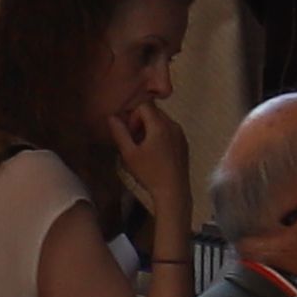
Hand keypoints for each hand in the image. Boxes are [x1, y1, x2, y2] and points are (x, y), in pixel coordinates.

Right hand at [117, 95, 194, 242]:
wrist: (173, 191)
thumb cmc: (150, 174)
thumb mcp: (129, 154)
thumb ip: (119, 133)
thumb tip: (111, 117)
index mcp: (160, 126)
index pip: (144, 105)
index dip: (132, 115)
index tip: (130, 133)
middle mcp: (173, 125)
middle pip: (153, 111)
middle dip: (140, 122)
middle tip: (134, 141)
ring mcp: (180, 134)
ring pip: (161, 120)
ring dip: (149, 128)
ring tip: (143, 149)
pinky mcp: (184, 143)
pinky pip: (169, 130)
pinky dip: (159, 135)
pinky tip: (154, 154)